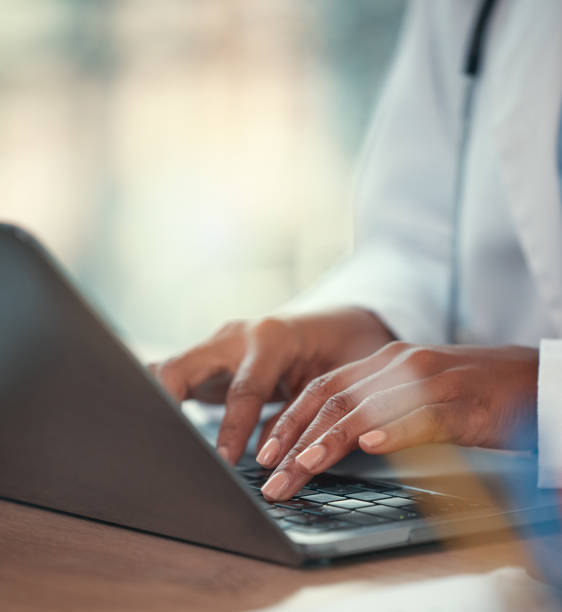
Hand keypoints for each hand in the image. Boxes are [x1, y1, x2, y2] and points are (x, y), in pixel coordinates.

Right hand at [150, 308, 393, 464]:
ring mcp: (215, 345)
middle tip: (159, 447)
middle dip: (164, 405)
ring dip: (153, 402)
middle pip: (182, 368)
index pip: (243, 389)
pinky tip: (151, 427)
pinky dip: (159, 400)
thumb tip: (267, 458)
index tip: (222, 463)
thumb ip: (298, 416)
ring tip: (143, 440)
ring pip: (166, 369)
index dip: (232, 429)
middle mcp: (234, 336)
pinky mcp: (205, 360)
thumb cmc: (336, 352)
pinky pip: (172, 377)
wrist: (327, 326)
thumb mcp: (331, 383)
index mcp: (271, 338)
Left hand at [259, 342, 538, 500]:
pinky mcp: (461, 398)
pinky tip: (372, 446)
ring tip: (302, 468)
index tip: (263, 452)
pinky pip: (423, 414)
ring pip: (367, 407)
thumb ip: (372, 408)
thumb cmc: (464, 392)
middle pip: (333, 400)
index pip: (321, 389)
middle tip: (271, 477)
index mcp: (380, 363)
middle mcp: (396, 364)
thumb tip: (332, 440)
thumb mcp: (409, 394)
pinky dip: (395, 430)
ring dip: (330, 440)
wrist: (527, 377)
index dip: (288, 419)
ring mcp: (428, 378)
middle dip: (295, 439)